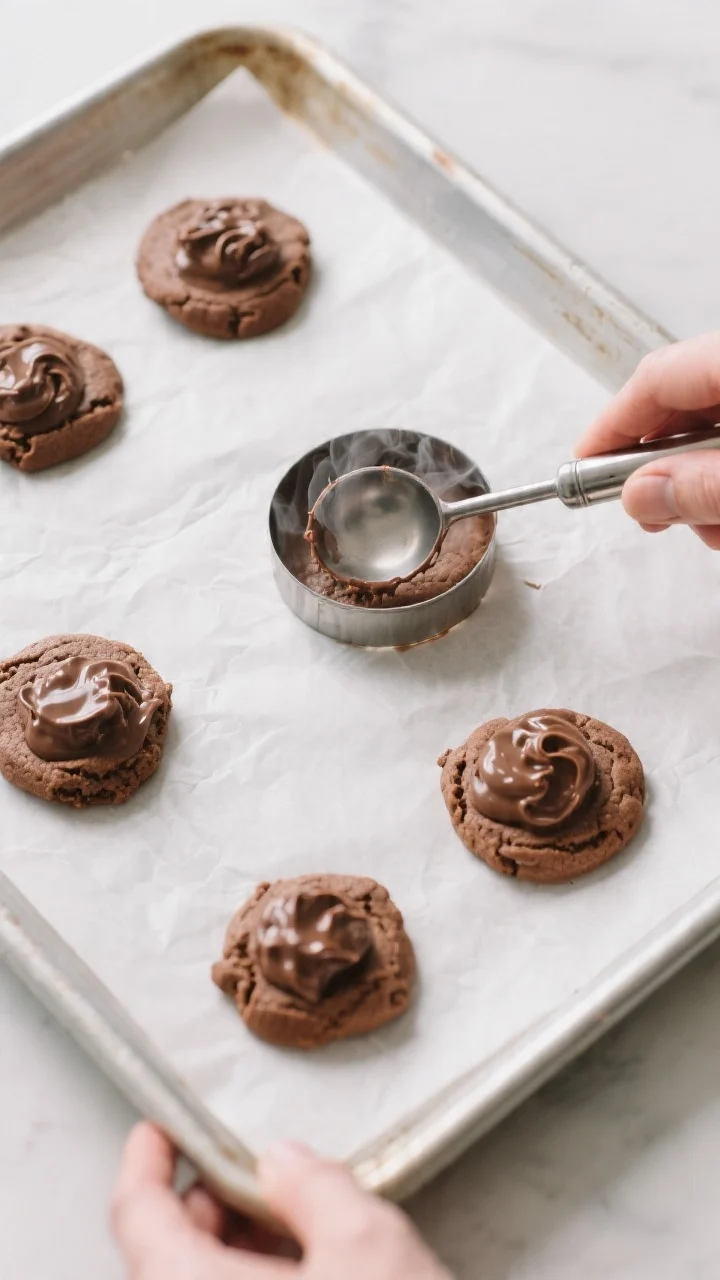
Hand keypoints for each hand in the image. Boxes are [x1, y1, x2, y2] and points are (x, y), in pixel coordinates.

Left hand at [111, 1122, 451, 1278]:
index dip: (148, 1164)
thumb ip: (316, 1187)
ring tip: (294, 1223)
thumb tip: (287, 1165)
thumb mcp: (368, 1246)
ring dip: (235, 1253)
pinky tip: (310, 1273)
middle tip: (247, 1174)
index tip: (157, 1134)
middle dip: (207, 1208)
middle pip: (167, 1259)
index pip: (137, 1218)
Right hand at [575, 332, 719, 547]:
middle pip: (681, 402)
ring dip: (695, 476)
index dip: (612, 426)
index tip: (585, 466)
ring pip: (710, 423)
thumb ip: (702, 486)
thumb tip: (642, 493)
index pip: (655, 378)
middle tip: (647, 510)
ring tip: (702, 520)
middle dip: (657, 464)